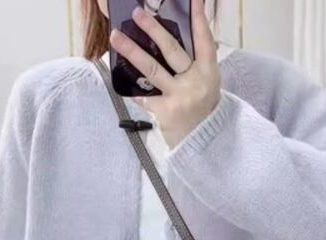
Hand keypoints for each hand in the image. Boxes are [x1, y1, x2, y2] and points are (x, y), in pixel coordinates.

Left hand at [109, 0, 220, 149]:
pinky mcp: (165, 110)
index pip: (204, 40)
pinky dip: (135, 88)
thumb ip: (195, 61)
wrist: (202, 141)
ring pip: (153, 68)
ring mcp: (179, 96)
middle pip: (172, 50)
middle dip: (153, 29)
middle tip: (137, 14)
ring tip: (116, 38)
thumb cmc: (201, 107)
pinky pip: (145, 95)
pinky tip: (122, 76)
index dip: (199, 20)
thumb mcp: (206, 82)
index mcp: (209, 71)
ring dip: (132, 51)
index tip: (193, 1)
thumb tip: (172, 37)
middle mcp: (195, 81)